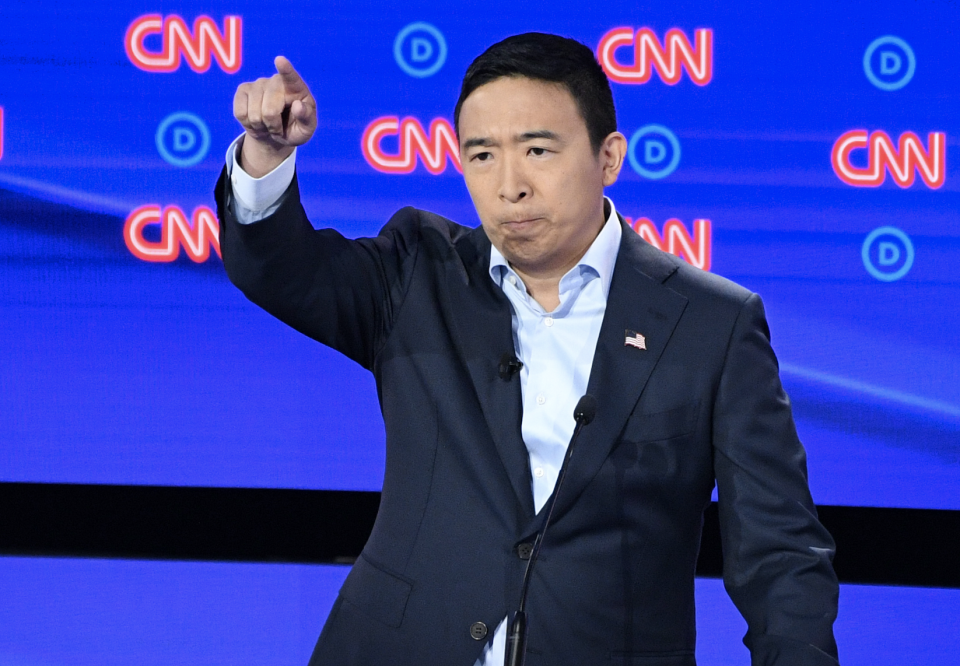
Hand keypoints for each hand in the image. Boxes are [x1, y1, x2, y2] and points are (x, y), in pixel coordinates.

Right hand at [233, 56, 316, 176]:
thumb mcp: (307, 128)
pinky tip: (255, 122)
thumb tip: (298, 106)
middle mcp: (276, 81)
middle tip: (278, 129)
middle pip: (270, 110)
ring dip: (261, 126)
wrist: (275, 134)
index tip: (280, 60)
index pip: (291, 77)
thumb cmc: (294, 128)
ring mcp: (258, 84)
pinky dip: (248, 124)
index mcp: (296, 88)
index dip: (285, 69)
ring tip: (267, 125)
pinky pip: (241, 113)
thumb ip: (306, 118)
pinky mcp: (242, 90)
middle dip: (273, 126)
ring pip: (254, 114)